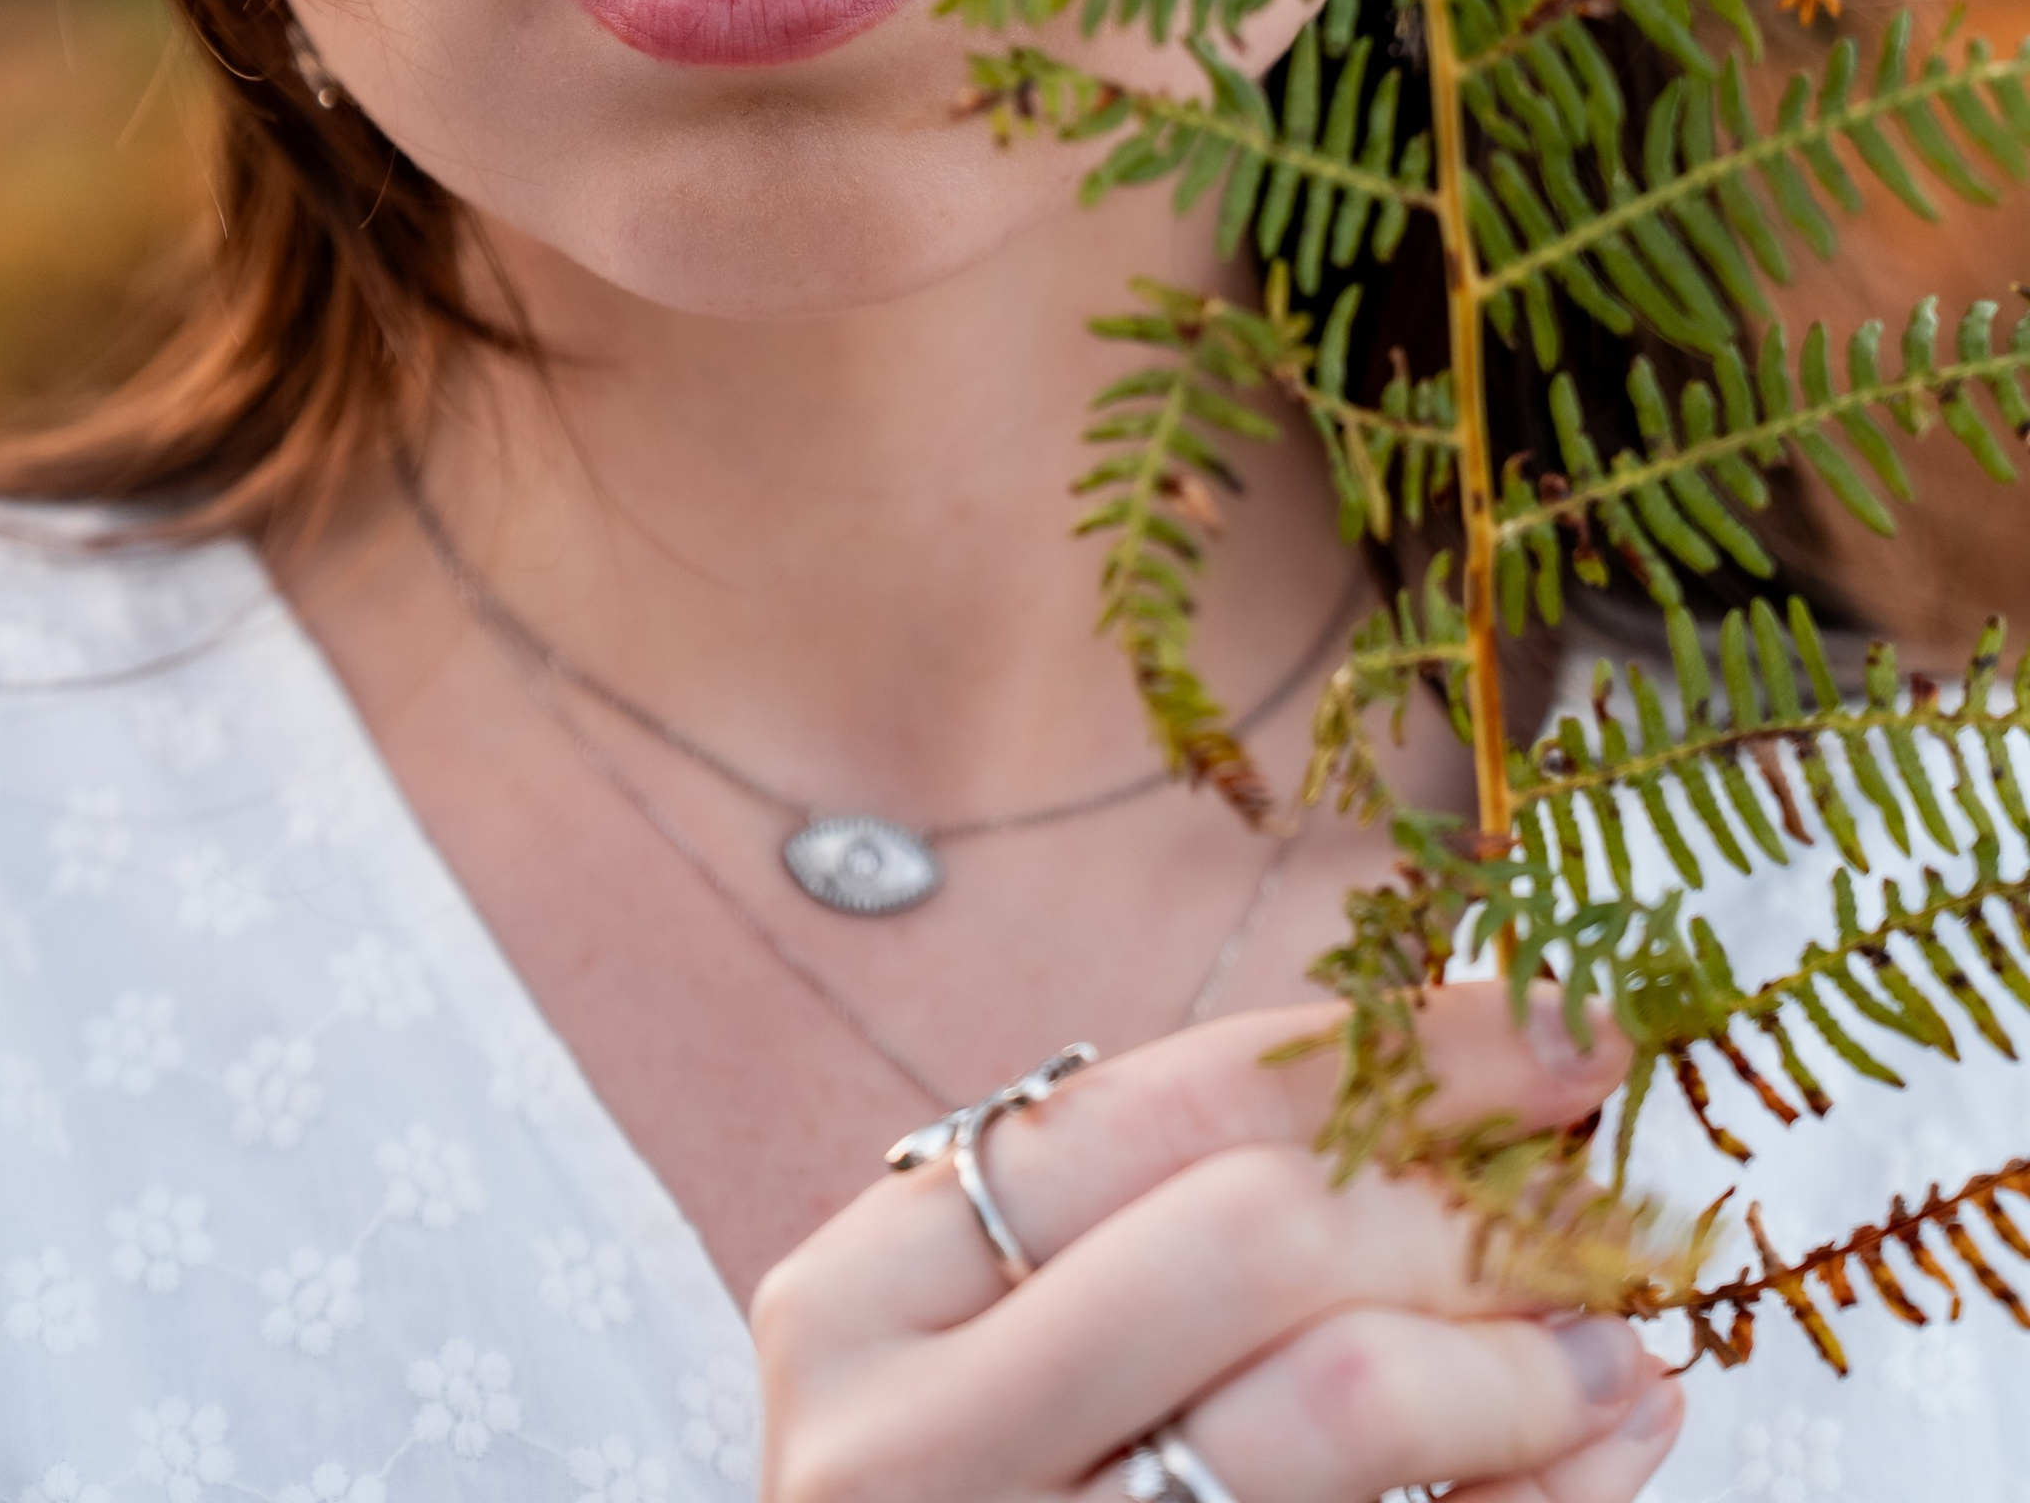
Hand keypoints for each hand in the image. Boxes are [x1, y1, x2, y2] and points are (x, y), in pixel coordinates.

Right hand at [752, 988, 1679, 1502]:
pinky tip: (1597, 1448)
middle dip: (1458, 1202)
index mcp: (864, 1299)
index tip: (1558, 1020)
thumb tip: (1490, 1112)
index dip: (1392, 1051)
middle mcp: (913, 1438)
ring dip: (1514, 1359)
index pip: (1165, 1106)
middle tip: (1594, 1195)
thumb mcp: (995, 1351)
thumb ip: (1181, 1234)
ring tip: (1612, 1339)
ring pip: (1328, 1408)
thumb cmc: (968, 1499)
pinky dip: (1523, 1498)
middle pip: (1251, 1239)